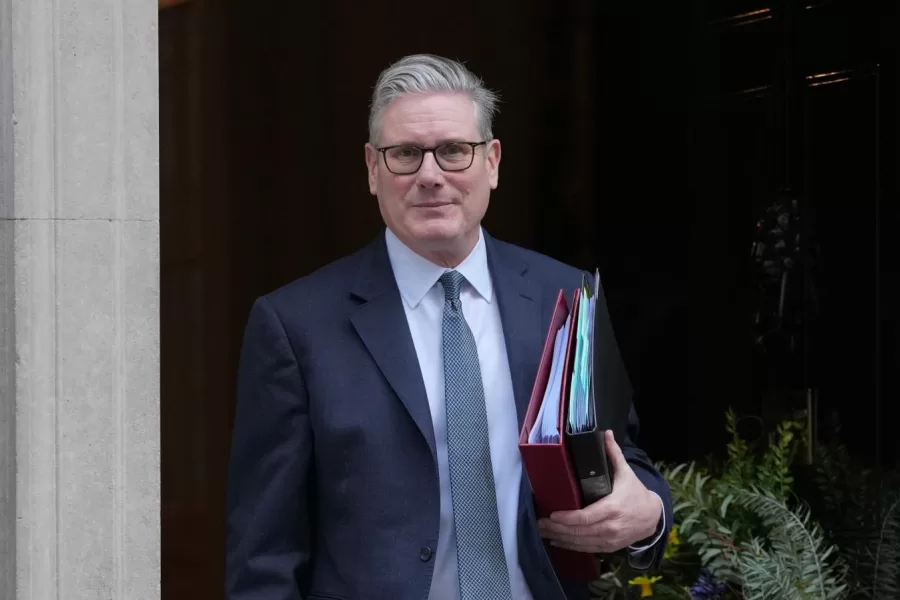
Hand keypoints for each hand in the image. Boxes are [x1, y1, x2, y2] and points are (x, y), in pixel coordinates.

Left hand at [537, 430, 661, 553]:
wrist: (653, 517)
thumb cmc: (636, 493)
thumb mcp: (626, 473)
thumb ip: (614, 454)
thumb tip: (606, 433)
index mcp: (613, 508)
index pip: (586, 517)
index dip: (568, 518)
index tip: (552, 515)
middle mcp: (610, 526)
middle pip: (580, 531)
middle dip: (557, 529)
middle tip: (539, 523)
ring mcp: (609, 539)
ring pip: (581, 542)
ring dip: (560, 539)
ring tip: (543, 532)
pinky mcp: (609, 547)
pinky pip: (587, 549)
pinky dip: (571, 547)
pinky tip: (557, 542)